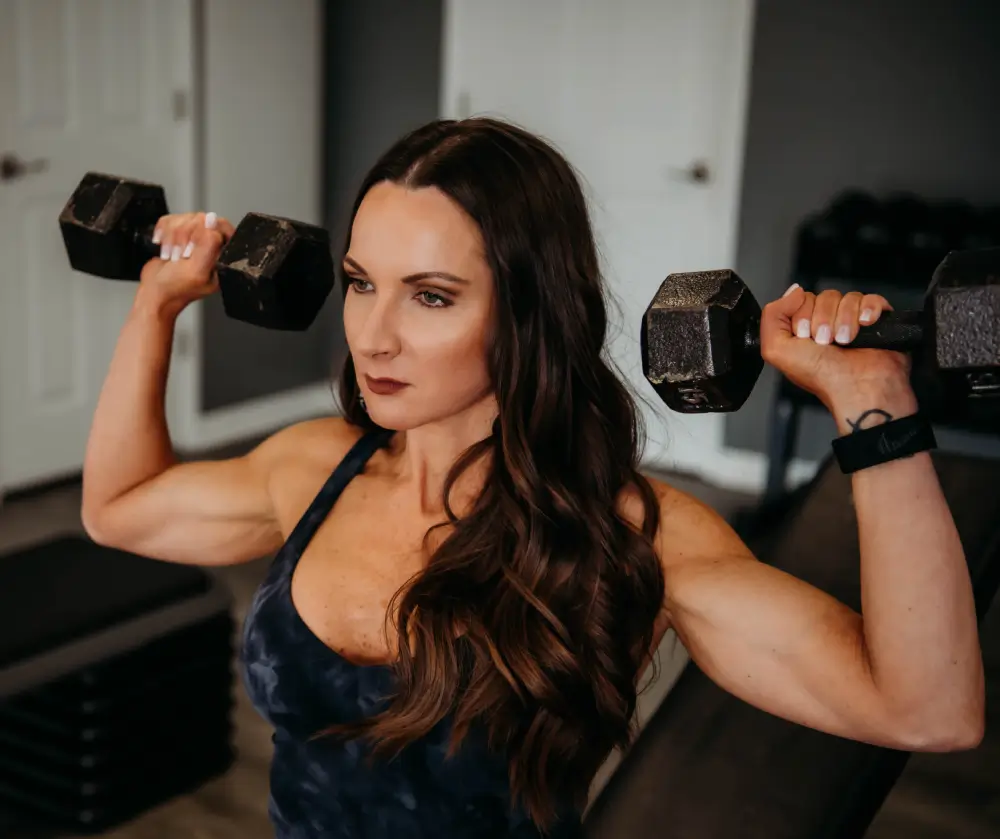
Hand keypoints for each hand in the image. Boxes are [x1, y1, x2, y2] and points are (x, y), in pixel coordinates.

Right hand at [138, 211, 235, 313]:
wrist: (154, 293)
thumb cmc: (175, 289)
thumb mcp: (197, 271)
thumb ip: (208, 245)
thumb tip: (212, 222)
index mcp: (224, 255)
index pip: (221, 226)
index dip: (203, 233)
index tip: (191, 250)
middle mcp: (213, 246)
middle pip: (201, 219)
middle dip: (183, 236)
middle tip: (181, 255)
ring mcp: (196, 239)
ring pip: (185, 217)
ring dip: (172, 236)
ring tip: (172, 255)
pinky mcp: (180, 234)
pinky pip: (172, 219)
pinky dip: (163, 232)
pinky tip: (165, 248)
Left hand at [759, 284, 912, 409]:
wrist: (857, 388)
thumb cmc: (820, 376)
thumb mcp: (776, 349)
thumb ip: (772, 316)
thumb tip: (793, 291)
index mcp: (803, 329)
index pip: (802, 299)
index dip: (802, 315)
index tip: (805, 337)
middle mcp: (828, 324)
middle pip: (825, 296)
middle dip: (824, 319)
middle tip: (826, 342)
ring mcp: (854, 321)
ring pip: (848, 297)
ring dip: (845, 319)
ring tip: (844, 341)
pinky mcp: (877, 321)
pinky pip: (872, 299)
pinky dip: (868, 310)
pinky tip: (865, 326)